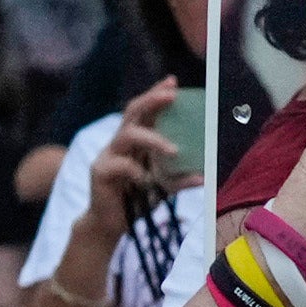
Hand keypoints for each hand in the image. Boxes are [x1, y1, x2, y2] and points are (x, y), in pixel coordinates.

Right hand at [81, 78, 194, 234]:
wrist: (111, 224)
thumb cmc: (137, 199)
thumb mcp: (164, 187)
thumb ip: (181, 179)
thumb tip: (205, 176)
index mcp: (135, 141)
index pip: (144, 110)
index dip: (155, 94)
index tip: (173, 82)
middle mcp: (120, 143)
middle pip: (132, 111)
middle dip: (152, 100)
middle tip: (172, 95)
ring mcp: (108, 155)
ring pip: (126, 134)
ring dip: (151, 138)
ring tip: (173, 150)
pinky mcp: (100, 171)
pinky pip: (120, 164)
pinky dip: (137, 171)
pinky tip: (146, 181)